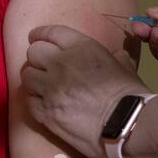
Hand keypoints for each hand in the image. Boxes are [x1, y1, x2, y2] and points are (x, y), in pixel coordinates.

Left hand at [23, 25, 148, 157]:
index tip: (35, 37)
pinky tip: (43, 103)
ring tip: (41, 86)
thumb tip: (118, 56)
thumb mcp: (125, 67)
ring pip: (27, 76)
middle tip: (43, 66)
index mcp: (81, 47)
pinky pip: (28, 100)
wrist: (125, 124)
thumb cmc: (130, 94)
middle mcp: (61, 63)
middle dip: (37, 58)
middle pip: (34, 52)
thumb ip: (116, 58)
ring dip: (34, 79)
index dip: (40, 34)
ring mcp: (50, 88)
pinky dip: (34, 100)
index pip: (52, 32)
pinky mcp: (44, 112)